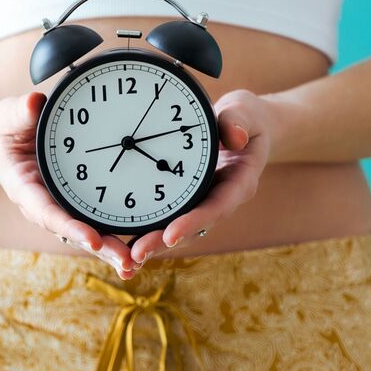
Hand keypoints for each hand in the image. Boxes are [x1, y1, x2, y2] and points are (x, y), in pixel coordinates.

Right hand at [0, 91, 140, 278]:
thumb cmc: (1, 130)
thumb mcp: (6, 117)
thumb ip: (21, 112)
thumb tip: (35, 103)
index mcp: (24, 187)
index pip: (47, 212)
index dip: (69, 227)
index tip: (92, 240)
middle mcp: (42, 204)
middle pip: (73, 231)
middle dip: (99, 248)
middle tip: (127, 263)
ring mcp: (57, 206)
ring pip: (85, 231)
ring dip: (110, 249)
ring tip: (135, 263)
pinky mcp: (71, 202)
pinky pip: (92, 220)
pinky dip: (111, 235)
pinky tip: (136, 247)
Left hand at [127, 89, 273, 265]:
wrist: (244, 124)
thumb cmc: (244, 117)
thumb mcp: (245, 113)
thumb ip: (238, 121)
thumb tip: (236, 136)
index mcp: (239, 183)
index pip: (216, 208)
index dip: (193, 223)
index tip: (170, 235)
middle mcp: (221, 199)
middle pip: (193, 228)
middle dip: (165, 242)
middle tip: (136, 255)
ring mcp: (203, 201)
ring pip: (179, 229)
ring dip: (154, 242)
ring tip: (127, 257)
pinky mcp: (188, 198)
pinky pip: (169, 216)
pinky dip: (150, 228)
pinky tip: (125, 240)